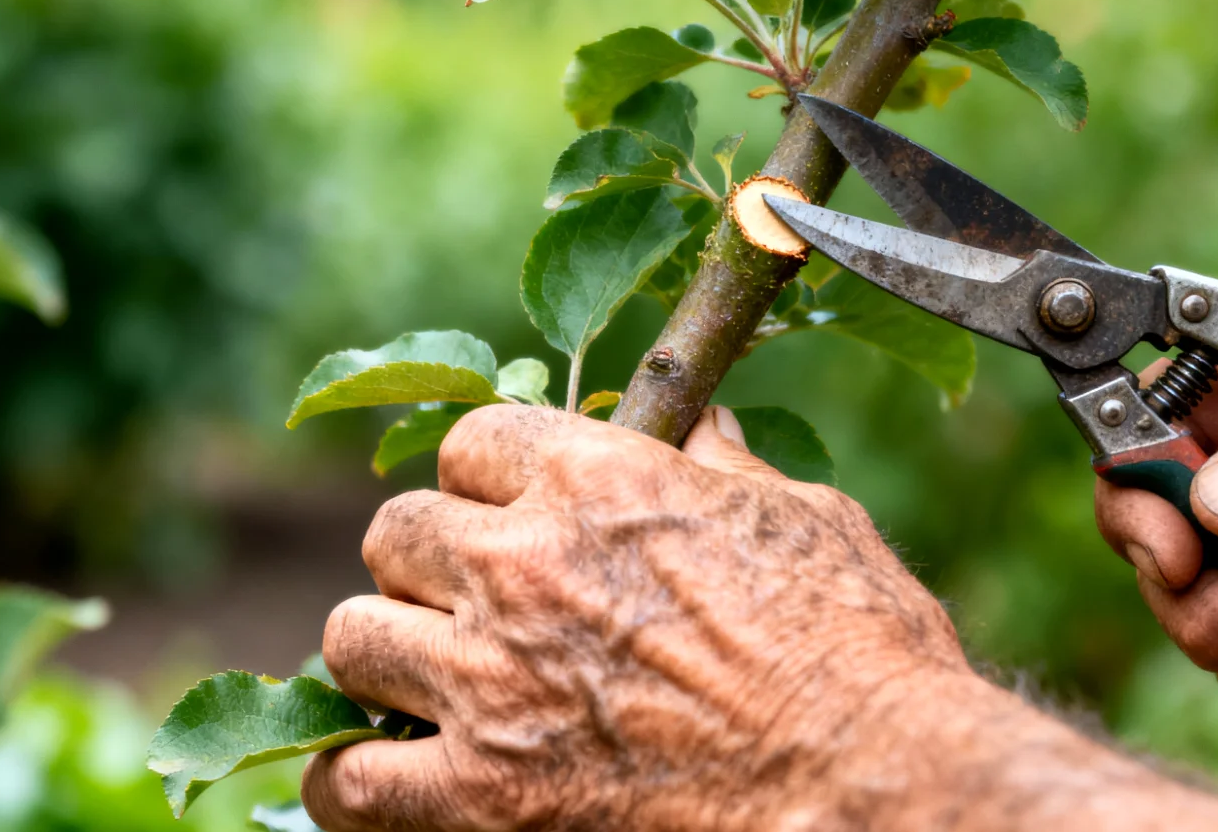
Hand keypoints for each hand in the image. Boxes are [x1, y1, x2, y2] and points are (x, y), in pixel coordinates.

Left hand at [301, 404, 966, 829]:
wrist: (865, 779)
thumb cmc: (858, 645)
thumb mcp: (808, 518)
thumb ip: (728, 468)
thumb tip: (700, 426)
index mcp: (599, 480)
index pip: (473, 441)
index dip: (490, 476)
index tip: (511, 507)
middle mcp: (524, 563)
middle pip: (396, 530)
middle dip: (428, 558)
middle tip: (472, 596)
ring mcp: (491, 679)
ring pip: (352, 636)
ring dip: (387, 651)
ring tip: (427, 678)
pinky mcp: (484, 792)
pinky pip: (352, 780)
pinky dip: (353, 779)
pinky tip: (381, 776)